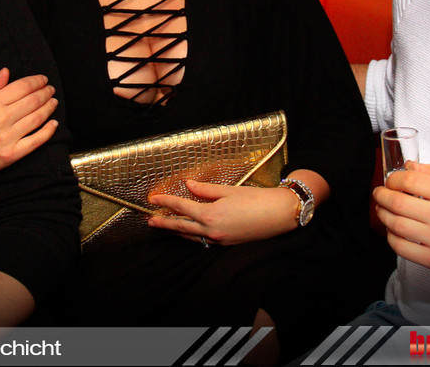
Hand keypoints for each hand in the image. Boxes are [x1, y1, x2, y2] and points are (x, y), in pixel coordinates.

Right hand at [0, 68, 58, 183]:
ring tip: (54, 102)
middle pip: (33, 101)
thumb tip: (6, 71)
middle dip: (45, 93)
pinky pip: (36, 141)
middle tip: (51, 89)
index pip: (22, 87)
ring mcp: (7, 137)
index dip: (36, 81)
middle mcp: (1, 119)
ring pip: (37, 118)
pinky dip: (48, 131)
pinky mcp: (12, 154)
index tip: (43, 80)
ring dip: (49, 108)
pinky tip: (54, 124)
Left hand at [147, 180, 299, 245]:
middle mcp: (211, 230)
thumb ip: (205, 189)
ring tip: (166, 227)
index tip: (154, 199)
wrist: (278, 215)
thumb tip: (189, 186)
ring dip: (177, 231)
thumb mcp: (228, 190)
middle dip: (164, 223)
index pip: (181, 208)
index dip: (166, 203)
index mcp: (210, 215)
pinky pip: (202, 241)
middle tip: (151, 220)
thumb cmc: (256, 199)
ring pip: (191, 236)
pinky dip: (192, 236)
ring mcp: (219, 239)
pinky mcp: (226, 243)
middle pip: (181, 226)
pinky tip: (189, 232)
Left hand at [373, 162, 429, 280]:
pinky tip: (393, 230)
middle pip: (398, 202)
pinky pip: (401, 248)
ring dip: (383, 215)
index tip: (390, 180)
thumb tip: (409, 166)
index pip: (410, 180)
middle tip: (379, 193)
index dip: (393, 179)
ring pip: (396, 225)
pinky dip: (390, 237)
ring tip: (382, 209)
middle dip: (381, 195)